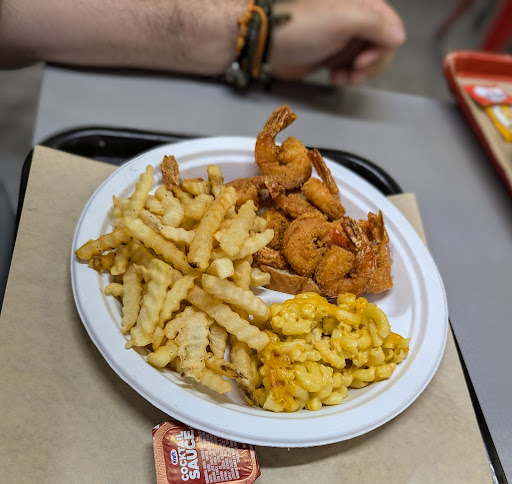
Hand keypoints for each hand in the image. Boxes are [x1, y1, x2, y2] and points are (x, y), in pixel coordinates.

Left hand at [270, 0, 405, 84]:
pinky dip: (347, 76)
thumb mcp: (344, 20)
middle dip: (370, 64)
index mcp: (362, 3)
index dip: (382, 48)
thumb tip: (399, 36)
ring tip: (342, 77)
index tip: (363, 61)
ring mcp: (344, 38)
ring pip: (366, 60)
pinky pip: (351, 67)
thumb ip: (376, 25)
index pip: (391, 26)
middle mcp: (356, 18)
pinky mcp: (333, 54)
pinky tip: (335, 78)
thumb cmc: (303, 28)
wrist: (270, 45)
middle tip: (354, 72)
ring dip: (358, 73)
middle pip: (380, 46)